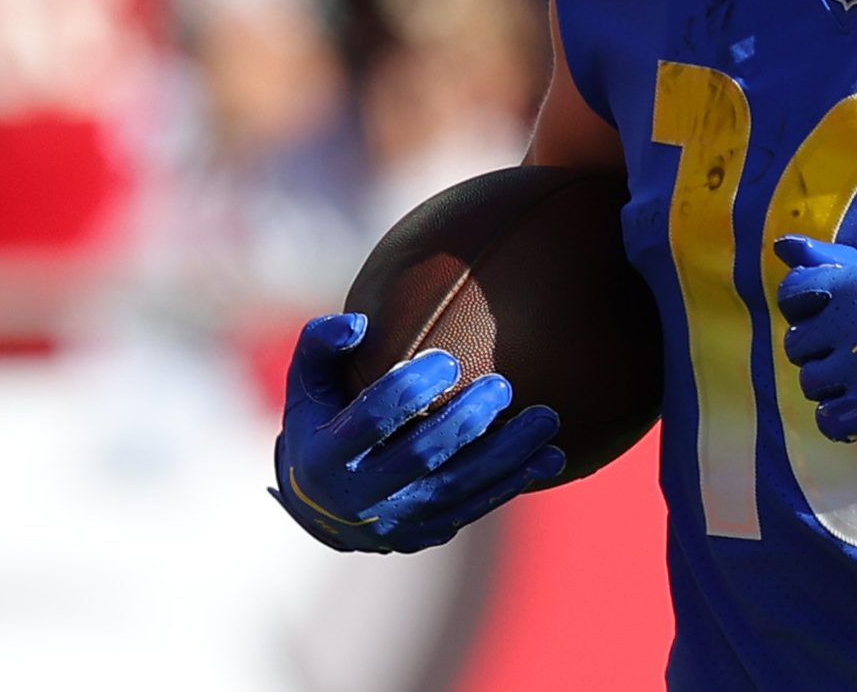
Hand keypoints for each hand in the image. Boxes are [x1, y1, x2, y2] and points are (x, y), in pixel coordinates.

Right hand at [270, 312, 565, 552]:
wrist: (320, 506)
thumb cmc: (321, 424)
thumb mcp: (306, 385)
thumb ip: (322, 346)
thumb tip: (360, 322)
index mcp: (326, 456)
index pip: (370, 420)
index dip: (408, 390)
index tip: (447, 360)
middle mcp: (360, 495)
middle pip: (421, 456)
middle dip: (465, 421)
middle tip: (502, 386)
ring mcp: (396, 520)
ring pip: (459, 487)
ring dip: (508, 455)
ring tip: (547, 418)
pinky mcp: (426, 533)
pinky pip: (474, 507)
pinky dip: (513, 483)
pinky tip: (551, 458)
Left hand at [774, 237, 856, 444]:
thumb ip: (839, 262)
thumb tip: (783, 245)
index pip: (793, 295)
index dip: (809, 312)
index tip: (838, 323)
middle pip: (798, 347)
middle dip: (825, 354)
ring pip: (812, 386)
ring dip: (837, 388)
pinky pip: (829, 422)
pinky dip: (846, 422)